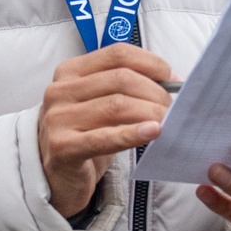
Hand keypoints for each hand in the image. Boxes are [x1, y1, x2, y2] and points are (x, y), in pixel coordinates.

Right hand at [39, 44, 173, 217]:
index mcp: (70, 71)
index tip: (173, 79)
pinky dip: (132, 134)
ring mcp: (58, 118)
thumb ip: (125, 89)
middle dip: (155, 91)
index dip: (151, 63)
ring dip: (150, 112)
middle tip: (175, 107)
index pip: (117, 54)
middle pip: (120, 79)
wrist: (56, 176)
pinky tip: (153, 132)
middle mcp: (60, 90)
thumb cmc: (84, 136)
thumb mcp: (99, 105)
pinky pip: (104, 137)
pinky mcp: (62, 147)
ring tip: (170, 122)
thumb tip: (171, 83)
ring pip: (116, 105)